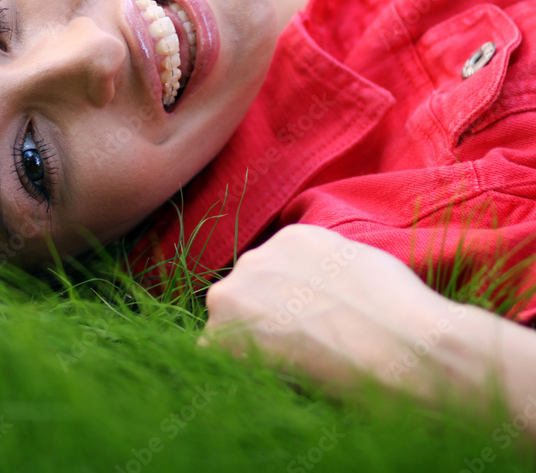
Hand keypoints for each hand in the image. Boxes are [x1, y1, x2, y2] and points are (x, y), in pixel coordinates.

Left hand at [200, 224, 474, 401]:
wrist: (402, 347)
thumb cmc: (403, 315)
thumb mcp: (364, 267)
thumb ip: (328, 272)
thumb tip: (323, 293)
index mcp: (291, 238)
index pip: (273, 272)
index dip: (287, 304)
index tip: (306, 326)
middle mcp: (254, 258)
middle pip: (246, 295)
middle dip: (264, 322)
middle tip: (298, 352)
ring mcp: (233, 294)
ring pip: (228, 324)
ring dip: (249, 346)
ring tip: (293, 368)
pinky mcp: (221, 336)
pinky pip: (215, 355)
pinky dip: (237, 370)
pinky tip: (275, 379)